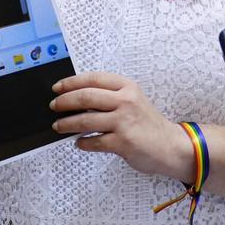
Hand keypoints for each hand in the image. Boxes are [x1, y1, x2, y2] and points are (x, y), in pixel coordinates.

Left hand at [51, 72, 193, 182]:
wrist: (170, 146)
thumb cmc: (147, 123)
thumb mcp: (132, 100)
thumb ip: (110, 97)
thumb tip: (77, 99)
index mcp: (127, 87)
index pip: (93, 79)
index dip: (71, 82)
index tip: (57, 87)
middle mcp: (126, 101)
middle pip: (86, 97)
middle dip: (64, 101)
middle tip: (54, 106)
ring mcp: (124, 122)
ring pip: (86, 120)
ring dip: (67, 124)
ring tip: (58, 126)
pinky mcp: (123, 142)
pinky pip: (94, 141)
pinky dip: (83, 143)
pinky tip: (79, 143)